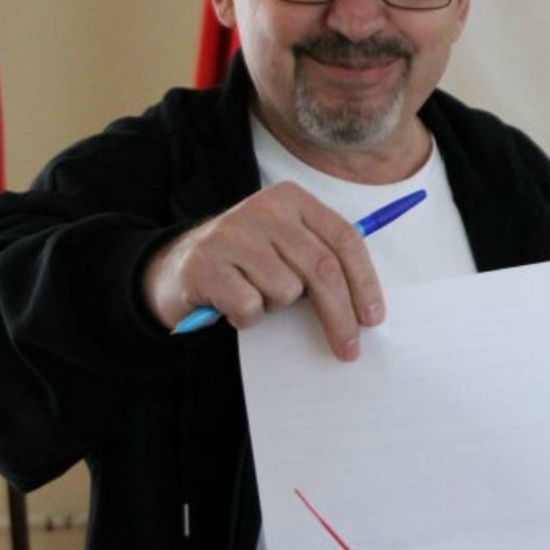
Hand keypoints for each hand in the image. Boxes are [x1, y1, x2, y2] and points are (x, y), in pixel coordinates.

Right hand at [143, 181, 384, 359]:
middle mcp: (264, 209)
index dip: (364, 282)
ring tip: (256, 295)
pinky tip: (232, 305)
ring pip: (286, 290)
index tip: (373, 317)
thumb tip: (365, 308)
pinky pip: (251, 306)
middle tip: (349, 349)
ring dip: (276, 307)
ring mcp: (232, 233)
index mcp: (292, 200)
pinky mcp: (206, 263)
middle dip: (341, 316)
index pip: (344, 239)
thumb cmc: (246, 263)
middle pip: (322, 269)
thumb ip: (323, 261)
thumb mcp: (287, 248)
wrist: (175, 267)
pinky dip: (247, 317)